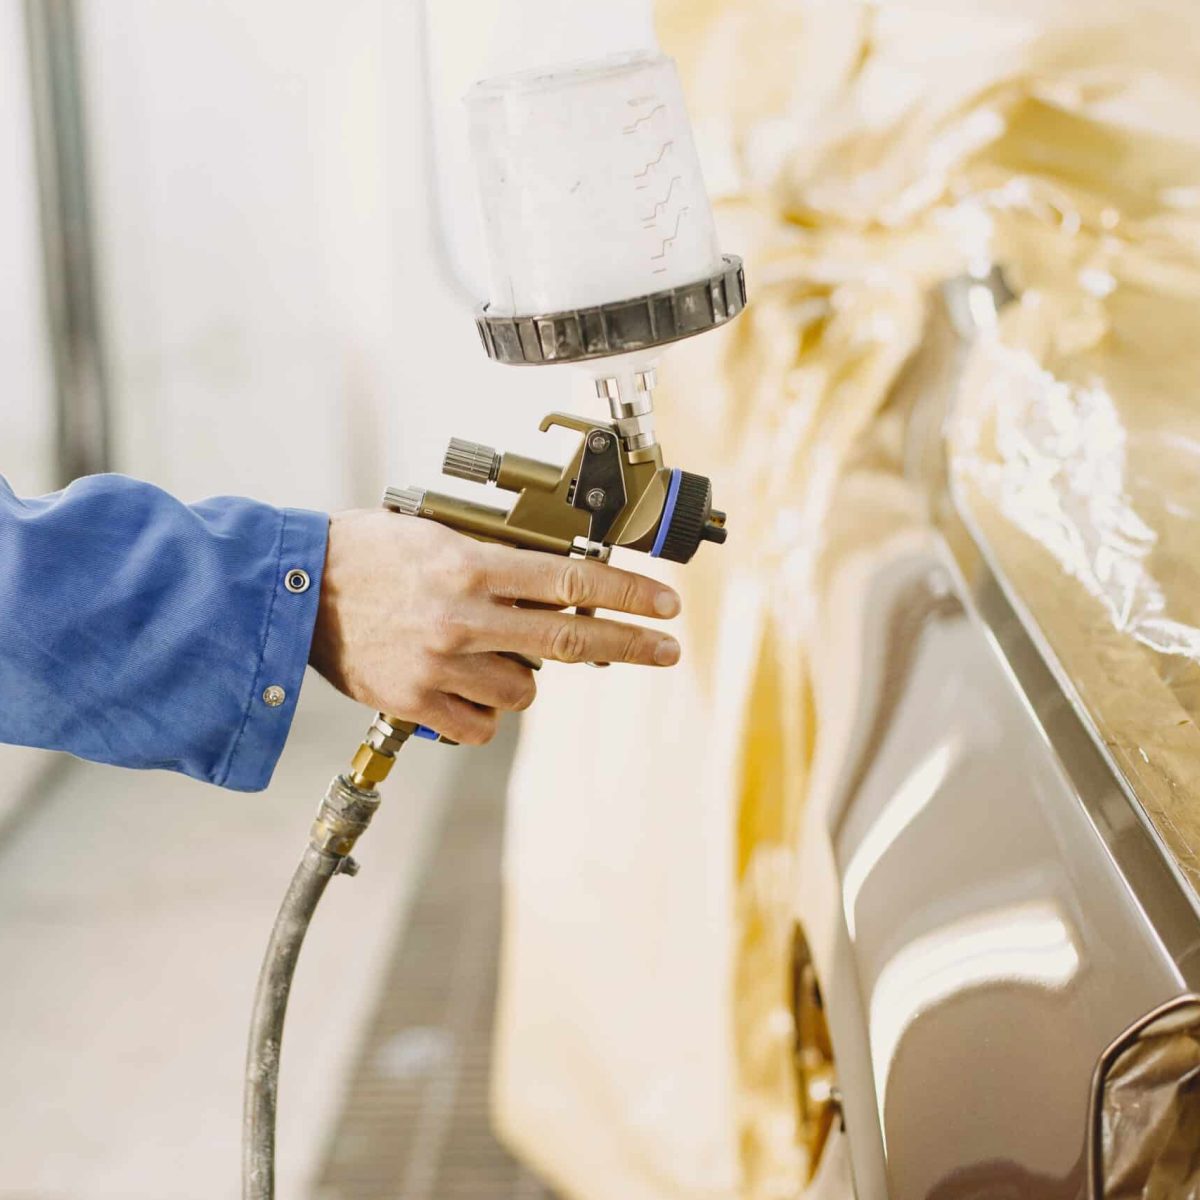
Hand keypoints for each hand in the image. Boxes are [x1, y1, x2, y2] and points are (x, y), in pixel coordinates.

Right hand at [309, 509, 682, 744]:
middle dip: (631, 644)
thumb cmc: (362, 551)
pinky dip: (484, 710)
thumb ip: (495, 561)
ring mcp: (441, 666)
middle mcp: (463, 618)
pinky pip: (481, 725)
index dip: (628, 594)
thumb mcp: (435, 534)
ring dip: (524, 675)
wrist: (291, 590)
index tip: (665, 604)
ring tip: (488, 653)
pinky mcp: (416, 704)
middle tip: (668, 649)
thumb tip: (554, 584)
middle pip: (570, 640)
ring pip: (524, 689)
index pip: (572, 581)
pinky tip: (462, 686)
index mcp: (470, 567)